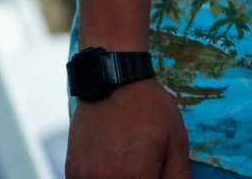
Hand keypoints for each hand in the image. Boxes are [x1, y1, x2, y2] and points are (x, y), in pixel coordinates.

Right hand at [65, 78, 190, 178]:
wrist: (113, 83)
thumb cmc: (150, 109)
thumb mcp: (176, 139)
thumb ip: (179, 174)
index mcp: (139, 176)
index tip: (157, 171)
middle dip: (139, 178)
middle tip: (144, 163)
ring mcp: (86, 177)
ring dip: (120, 177)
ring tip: (127, 161)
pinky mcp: (72, 170)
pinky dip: (99, 177)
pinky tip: (109, 163)